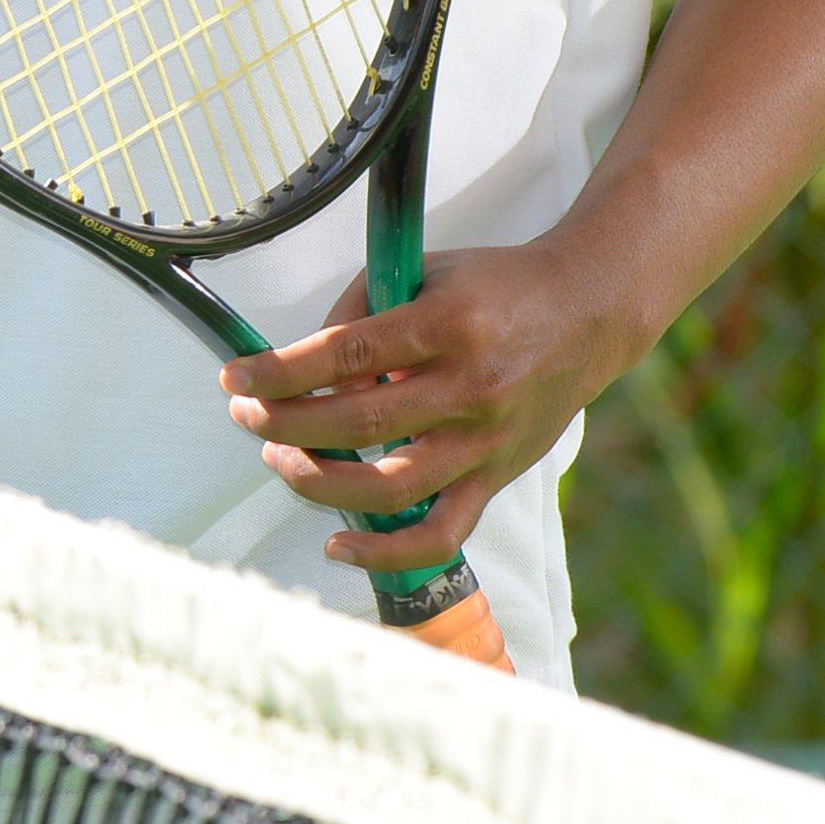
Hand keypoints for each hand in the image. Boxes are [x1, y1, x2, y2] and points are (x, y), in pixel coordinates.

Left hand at [221, 238, 654, 578]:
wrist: (590, 312)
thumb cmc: (496, 287)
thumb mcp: (427, 270)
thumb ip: (361, 310)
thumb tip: (298, 365)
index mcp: (449, 323)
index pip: (346, 352)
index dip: (280, 371)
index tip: (234, 377)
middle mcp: (472, 386)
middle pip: (358, 422)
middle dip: (285, 424)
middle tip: (246, 415)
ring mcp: (487, 440)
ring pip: (390, 487)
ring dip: (318, 483)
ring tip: (280, 460)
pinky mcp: (498, 477)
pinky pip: (441, 534)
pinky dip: (386, 552)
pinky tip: (337, 546)